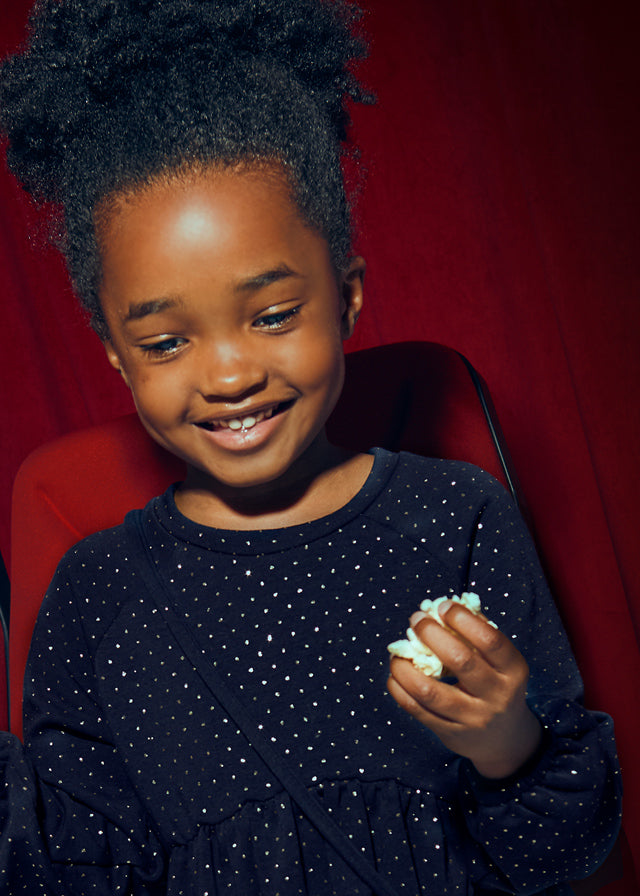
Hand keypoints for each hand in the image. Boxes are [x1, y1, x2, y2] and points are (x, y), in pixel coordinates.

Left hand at [387, 601, 541, 778]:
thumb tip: (445, 605)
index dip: (463, 619)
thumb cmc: (496, 685)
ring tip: (397, 652)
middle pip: (461, 661)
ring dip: (406, 667)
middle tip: (416, 620)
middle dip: (431, 634)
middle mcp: (497, 696)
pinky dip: (400, 690)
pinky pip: (418, 711)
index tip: (442, 606)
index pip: (490, 640)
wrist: (505, 739)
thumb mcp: (501, 662)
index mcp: (513, 671)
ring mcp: (473, 718)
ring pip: (431, 691)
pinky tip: (395, 676)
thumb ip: (478, 634)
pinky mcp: (451, 734)